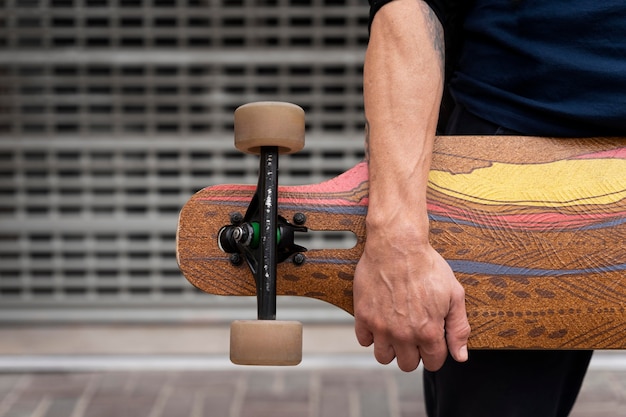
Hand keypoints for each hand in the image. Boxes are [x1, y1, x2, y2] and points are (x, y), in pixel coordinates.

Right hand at [353, 227, 469, 371]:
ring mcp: (381, 327)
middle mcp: (404, 334)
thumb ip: (459, 328)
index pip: (433, 362)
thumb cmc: (427, 266)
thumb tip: (460, 356)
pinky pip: (364, 341)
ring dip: (391, 348)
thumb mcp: (454, 294)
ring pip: (384, 357)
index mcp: (429, 332)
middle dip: (413, 353)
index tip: (432, 340)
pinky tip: (380, 320)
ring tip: (396, 330)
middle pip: (407, 364)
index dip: (435, 352)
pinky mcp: (363, 316)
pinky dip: (371, 335)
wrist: (396, 245)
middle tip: (413, 333)